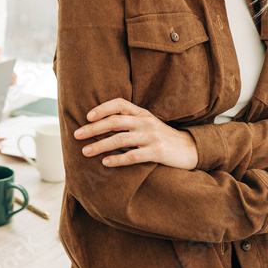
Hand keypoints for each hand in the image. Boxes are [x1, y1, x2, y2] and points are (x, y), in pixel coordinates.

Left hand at [73, 98, 198, 169]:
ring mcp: (151, 137)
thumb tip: (102, 125)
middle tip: (77, 134)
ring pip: (120, 139)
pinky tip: (106, 163)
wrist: (190, 149)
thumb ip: (130, 122)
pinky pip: (133, 156)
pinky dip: (117, 159)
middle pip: (115, 121)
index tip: (87, 116)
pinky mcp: (157, 152)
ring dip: (100, 146)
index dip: (102, 108)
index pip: (119, 104)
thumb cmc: (163, 137)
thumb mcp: (148, 124)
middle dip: (93, 128)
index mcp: (142, 113)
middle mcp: (145, 122)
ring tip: (86, 151)